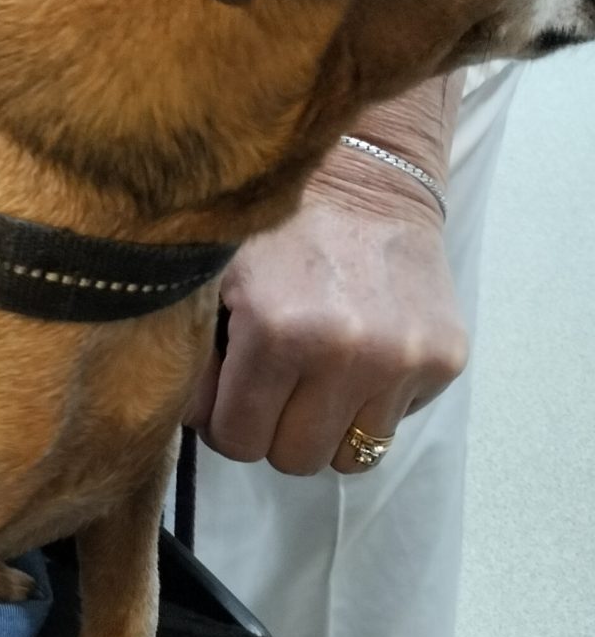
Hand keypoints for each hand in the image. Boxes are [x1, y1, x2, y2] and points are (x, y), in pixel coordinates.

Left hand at [188, 154, 465, 477]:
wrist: (366, 178)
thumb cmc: (275, 228)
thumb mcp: (214, 280)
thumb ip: (196, 356)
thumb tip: (192, 423)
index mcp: (278, 330)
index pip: (237, 440)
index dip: (223, 421)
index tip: (224, 395)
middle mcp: (346, 352)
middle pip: (294, 459)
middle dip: (271, 430)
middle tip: (266, 388)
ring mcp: (402, 359)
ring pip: (350, 456)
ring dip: (323, 427)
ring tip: (313, 376)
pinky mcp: (444, 358)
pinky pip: (392, 424)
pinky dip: (369, 404)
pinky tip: (356, 353)